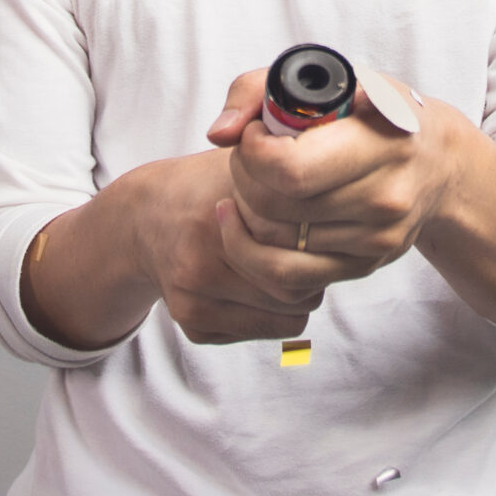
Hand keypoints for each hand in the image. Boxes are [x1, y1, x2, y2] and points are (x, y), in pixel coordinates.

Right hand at [121, 148, 324, 345]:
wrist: (144, 217)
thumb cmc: (209, 185)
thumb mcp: (249, 165)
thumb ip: (291, 184)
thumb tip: (350, 207)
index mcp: (221, 216)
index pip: (306, 247)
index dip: (324, 238)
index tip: (325, 226)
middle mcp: (204, 260)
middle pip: (300, 288)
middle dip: (314, 270)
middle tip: (308, 248)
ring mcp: (195, 297)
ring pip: (290, 316)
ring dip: (299, 294)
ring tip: (285, 262)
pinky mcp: (193, 324)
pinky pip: (266, 330)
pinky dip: (275, 311)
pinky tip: (259, 283)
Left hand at [224, 71, 461, 274]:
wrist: (437, 162)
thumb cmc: (371, 111)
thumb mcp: (329, 78)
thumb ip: (260, 89)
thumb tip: (220, 134)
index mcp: (382, 141)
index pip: (290, 170)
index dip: (253, 151)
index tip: (255, 133)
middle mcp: (385, 197)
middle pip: (275, 209)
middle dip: (242, 180)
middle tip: (245, 157)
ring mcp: (377, 240)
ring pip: (273, 246)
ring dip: (244, 215)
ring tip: (249, 186)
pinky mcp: (364, 268)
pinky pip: (287, 279)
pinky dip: (252, 255)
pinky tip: (246, 225)